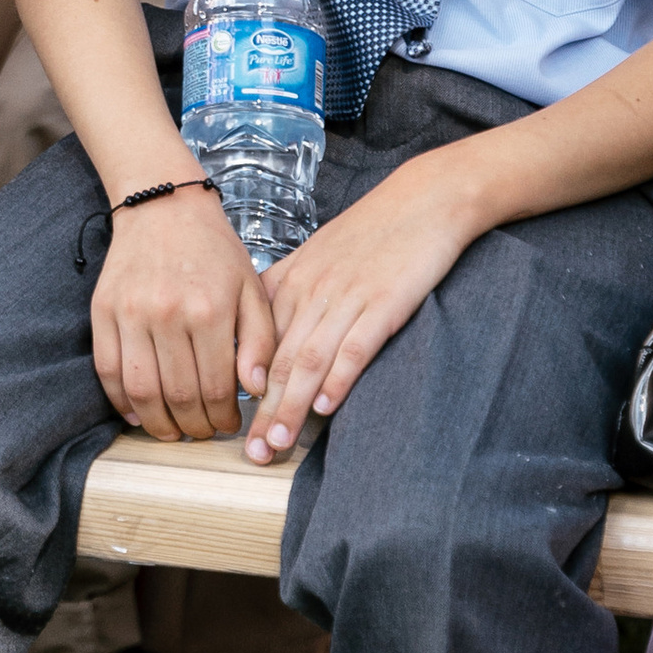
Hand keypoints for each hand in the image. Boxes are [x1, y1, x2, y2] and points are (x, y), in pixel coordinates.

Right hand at [91, 187, 275, 442]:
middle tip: (204, 433)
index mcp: (210, 310)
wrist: (163, 206)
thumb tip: (254, 390)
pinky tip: (137, 413)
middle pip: (179, 396)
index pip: (218, 387)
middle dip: (195, 426)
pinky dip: (121, 400)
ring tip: (173, 432)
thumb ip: (260, 341)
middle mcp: (168, 314)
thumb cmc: (214, 251)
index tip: (229, 425)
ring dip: (158, 424)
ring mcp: (130, 314)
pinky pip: (107, 370)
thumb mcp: (252, 289)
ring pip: (141, 390)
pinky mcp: (102, 311)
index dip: (224, 418)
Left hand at [245, 153, 483, 456]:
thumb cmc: (369, 234)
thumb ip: (287, 296)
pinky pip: (356, 345)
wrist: (423, 199)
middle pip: (278, 361)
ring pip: (310, 359)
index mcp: (289, 284)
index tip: (229, 423)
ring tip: (278, 444)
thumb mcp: (315, 259)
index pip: (256, 345)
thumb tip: (262, 341)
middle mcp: (310, 293)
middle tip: (249, 453)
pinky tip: (326, 408)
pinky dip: (340, 378)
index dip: (242, 389)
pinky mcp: (384, 302)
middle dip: (262, 412)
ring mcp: (346, 297)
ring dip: (291, 406)